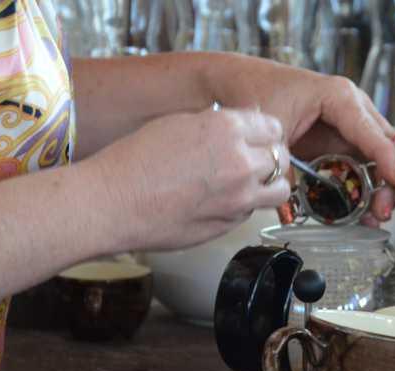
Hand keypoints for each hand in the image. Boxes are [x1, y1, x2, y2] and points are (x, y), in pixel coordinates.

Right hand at [79, 106, 290, 251]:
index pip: (273, 126)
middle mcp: (240, 161)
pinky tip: (222, 201)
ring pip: (280, 189)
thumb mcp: (178, 124)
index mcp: (227, 128)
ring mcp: (240, 196)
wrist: (113, 203)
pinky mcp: (232, 223)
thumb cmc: (134, 162)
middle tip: (256, 159)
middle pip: (282, 156)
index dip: (266, 132)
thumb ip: (217, 125)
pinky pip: (253, 211)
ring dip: (270, 184)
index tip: (260, 137)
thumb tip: (239, 128)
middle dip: (271, 156)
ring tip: (251, 183)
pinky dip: (246, 206)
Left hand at [214, 57, 394, 225]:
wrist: (241, 83)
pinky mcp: (342, 143)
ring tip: (373, 218)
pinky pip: (363, 167)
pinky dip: (366, 190)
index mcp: (340, 97)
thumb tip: (292, 209)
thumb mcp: (269, 133)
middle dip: (390, 181)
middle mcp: (354, 110)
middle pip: (388, 146)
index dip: (389, 159)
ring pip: (380, 160)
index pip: (374, 131)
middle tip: (381, 210)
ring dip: (381, 190)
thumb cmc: (257, 93)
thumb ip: (283, 169)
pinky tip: (363, 213)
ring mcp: (351, 127)